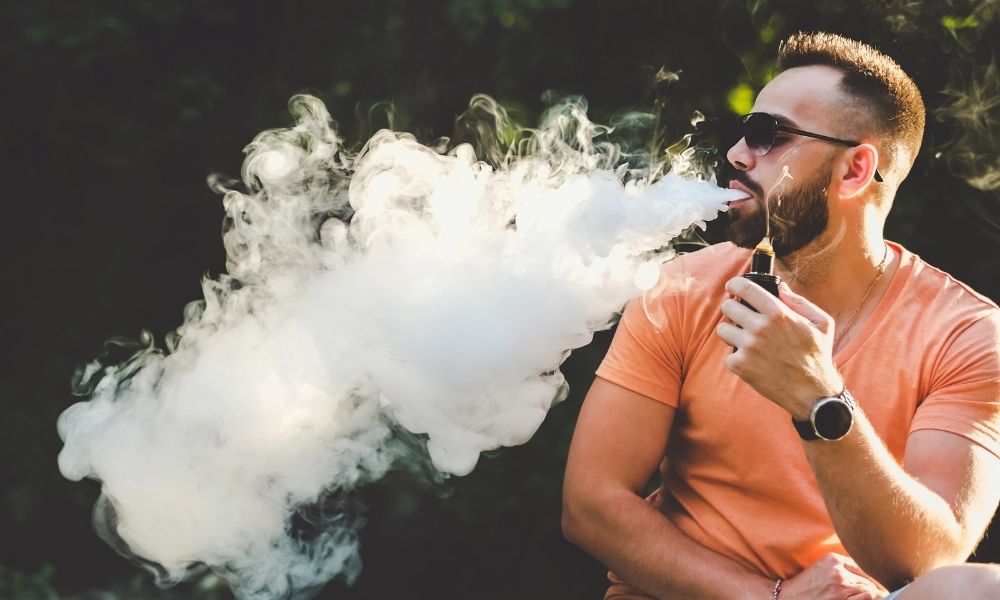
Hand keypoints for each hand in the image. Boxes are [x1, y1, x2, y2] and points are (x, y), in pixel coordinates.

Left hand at [716, 278, 842, 418]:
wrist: (812, 393)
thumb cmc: (817, 356)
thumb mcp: (820, 323)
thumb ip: (799, 302)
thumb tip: (780, 287)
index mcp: (778, 313)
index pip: (744, 287)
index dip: (734, 284)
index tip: (733, 287)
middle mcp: (760, 328)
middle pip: (728, 307)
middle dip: (733, 309)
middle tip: (741, 317)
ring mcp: (748, 347)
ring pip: (723, 329)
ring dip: (732, 333)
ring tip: (746, 339)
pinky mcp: (741, 365)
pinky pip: (728, 354)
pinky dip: (737, 357)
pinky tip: (753, 360)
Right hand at [780, 553, 887, 599]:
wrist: (789, 597)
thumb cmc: (808, 585)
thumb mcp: (823, 568)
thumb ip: (844, 566)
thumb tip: (872, 573)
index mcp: (833, 559)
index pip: (864, 567)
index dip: (875, 577)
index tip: (880, 585)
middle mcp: (837, 572)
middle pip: (868, 580)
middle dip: (874, 589)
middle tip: (881, 594)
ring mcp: (839, 588)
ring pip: (869, 592)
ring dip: (873, 597)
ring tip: (876, 597)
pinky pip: (864, 599)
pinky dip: (866, 599)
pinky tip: (864, 599)